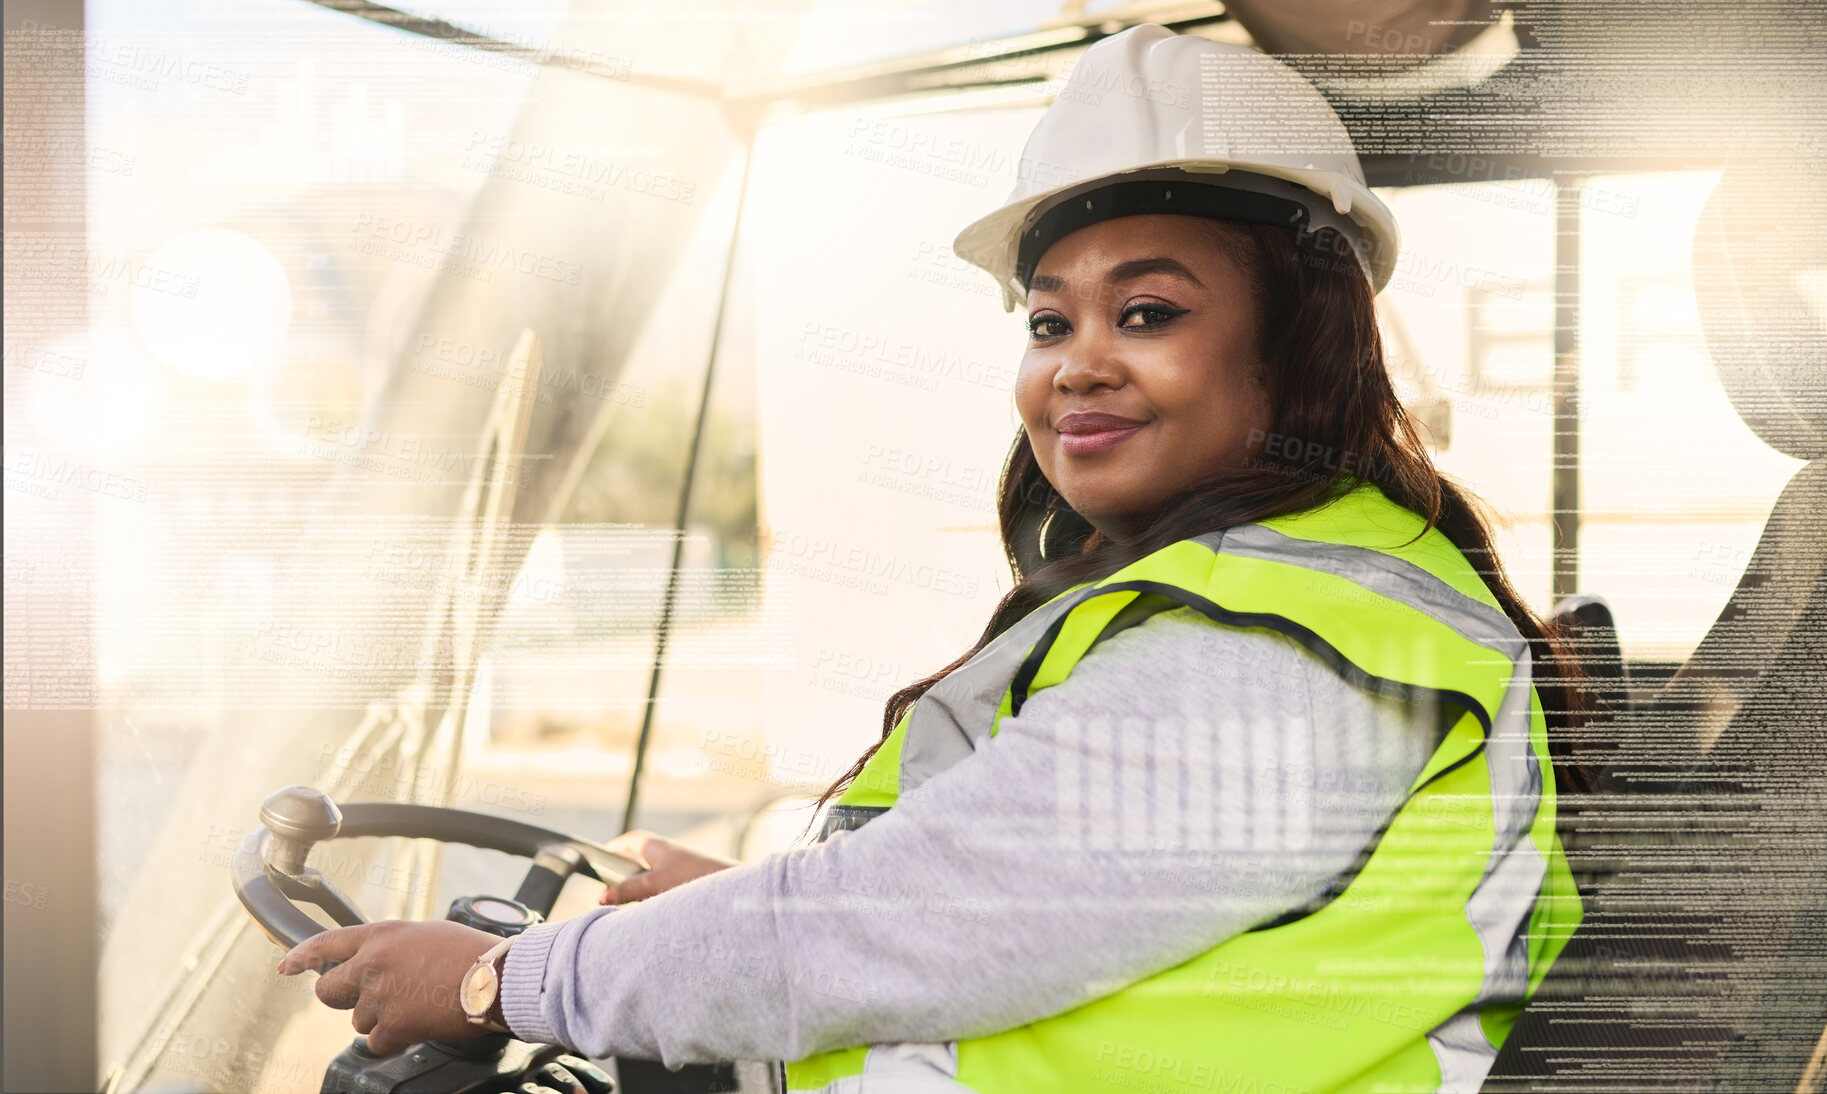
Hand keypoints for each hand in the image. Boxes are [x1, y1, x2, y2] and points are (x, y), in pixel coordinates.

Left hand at [276, 920, 503, 1055]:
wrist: (495, 979)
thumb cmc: (471, 953)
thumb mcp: (425, 935)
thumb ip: (393, 948)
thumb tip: (381, 965)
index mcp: (381, 936)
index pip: (326, 944)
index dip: (301, 956)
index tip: (286, 966)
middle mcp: (372, 965)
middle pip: (327, 990)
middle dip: (341, 997)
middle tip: (367, 998)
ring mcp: (380, 997)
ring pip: (358, 1020)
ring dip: (380, 1018)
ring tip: (415, 1005)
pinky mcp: (393, 1025)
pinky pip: (377, 1041)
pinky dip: (395, 1038)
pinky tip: (418, 1024)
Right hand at [600, 830, 736, 904]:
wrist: (735, 892)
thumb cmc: (695, 878)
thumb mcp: (654, 885)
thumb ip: (627, 891)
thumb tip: (601, 897)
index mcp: (658, 847)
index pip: (631, 842)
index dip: (615, 849)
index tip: (601, 859)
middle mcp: (669, 856)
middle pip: (640, 862)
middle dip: (625, 875)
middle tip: (610, 890)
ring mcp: (680, 871)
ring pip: (653, 880)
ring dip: (642, 892)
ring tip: (629, 906)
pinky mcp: (690, 887)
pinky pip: (666, 892)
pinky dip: (656, 901)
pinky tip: (654, 915)